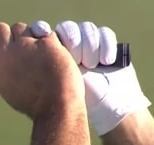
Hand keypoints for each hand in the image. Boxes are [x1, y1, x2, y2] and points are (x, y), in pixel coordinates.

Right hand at [0, 21, 84, 119]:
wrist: (56, 105)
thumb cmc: (33, 102)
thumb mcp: (7, 86)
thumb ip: (2, 66)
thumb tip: (3, 54)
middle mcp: (6, 53)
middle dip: (10, 35)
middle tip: (21, 49)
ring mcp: (25, 46)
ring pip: (22, 27)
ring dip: (29, 36)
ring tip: (39, 55)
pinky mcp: (45, 42)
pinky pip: (45, 33)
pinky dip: (49, 42)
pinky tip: (53, 57)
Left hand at [52, 20, 151, 135]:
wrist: (109, 107)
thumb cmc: (80, 102)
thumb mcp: (61, 84)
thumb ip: (52, 67)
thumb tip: (43, 48)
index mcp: (54, 57)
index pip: (52, 34)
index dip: (57, 37)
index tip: (61, 50)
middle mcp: (71, 48)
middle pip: (70, 29)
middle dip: (77, 44)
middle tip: (80, 63)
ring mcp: (89, 46)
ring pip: (87, 29)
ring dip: (91, 45)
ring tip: (93, 65)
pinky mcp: (107, 46)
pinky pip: (105, 33)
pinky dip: (106, 45)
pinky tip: (106, 61)